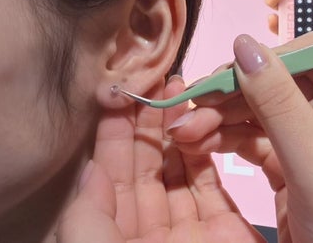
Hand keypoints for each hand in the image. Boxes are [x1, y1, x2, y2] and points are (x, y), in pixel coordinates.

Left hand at [57, 76, 263, 242]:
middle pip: (148, 164)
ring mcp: (190, 226)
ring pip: (180, 167)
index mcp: (116, 235)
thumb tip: (91, 169)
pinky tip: (203, 126)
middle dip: (150, 122)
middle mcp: (150, 227)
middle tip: (157, 85)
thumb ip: (88, 218)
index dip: (117, 134)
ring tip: (181, 96)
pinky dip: (207, 152)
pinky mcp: (225, 226)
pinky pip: (211, 182)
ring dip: (180, 130)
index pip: (113, 174)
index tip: (121, 96)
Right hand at [170, 32, 312, 242]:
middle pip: (280, 84)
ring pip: (262, 113)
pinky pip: (256, 142)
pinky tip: (199, 144)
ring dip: (222, 118)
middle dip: (234, 94)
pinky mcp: (292, 168)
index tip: (226, 73)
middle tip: (190, 106)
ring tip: (184, 132)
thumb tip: (244, 43)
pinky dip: (227, 141)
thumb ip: (279, 103)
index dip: (270, 59)